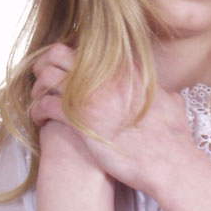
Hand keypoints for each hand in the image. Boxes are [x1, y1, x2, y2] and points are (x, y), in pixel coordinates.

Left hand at [30, 43, 196, 193]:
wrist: (168, 162)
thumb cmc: (172, 137)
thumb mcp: (171, 101)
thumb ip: (160, 89)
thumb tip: (164, 89)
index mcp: (125, 68)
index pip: (87, 48)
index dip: (72, 57)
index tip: (68, 69)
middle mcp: (104, 76)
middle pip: (59, 53)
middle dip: (46, 64)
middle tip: (44, 80)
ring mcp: (90, 95)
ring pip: (47, 76)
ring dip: (37, 87)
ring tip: (38, 99)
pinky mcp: (79, 119)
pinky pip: (45, 105)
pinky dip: (37, 110)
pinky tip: (39, 120)